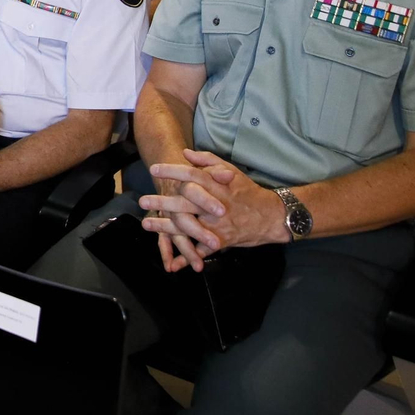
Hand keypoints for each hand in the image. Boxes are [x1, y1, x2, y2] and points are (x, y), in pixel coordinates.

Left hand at [141, 149, 289, 256]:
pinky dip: (187, 257)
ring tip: (147, 223)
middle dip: (162, 201)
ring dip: (166, 226)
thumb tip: (185, 153)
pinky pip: (201, 250)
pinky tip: (172, 261)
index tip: (154, 169)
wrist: (271, 217)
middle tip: (143, 200)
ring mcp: (218, 224)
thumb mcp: (231, 171)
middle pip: (185, 202)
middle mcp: (216, 204)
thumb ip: (208, 160)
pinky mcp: (222, 241)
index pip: (192, 175)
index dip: (173, 171)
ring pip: (188, 226)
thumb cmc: (248, 191)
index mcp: (218, 185)